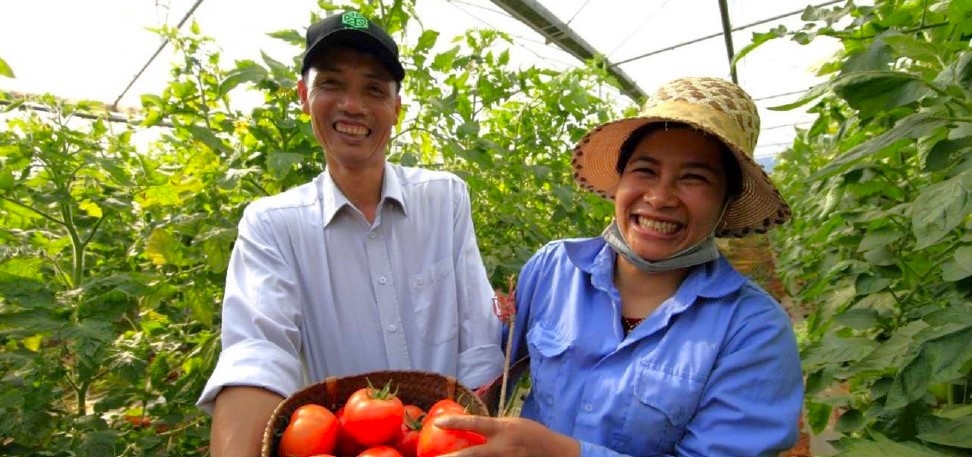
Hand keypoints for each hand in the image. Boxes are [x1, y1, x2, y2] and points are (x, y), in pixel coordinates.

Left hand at [433, 415, 579, 456]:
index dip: (455, 422)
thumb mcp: (512, 423)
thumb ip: (494, 427)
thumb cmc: (532, 434)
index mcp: (502, 429)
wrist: (554, 452)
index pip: (474, 423)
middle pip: (471, 454)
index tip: (437, 423)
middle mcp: (501, 447)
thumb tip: (473, 426)